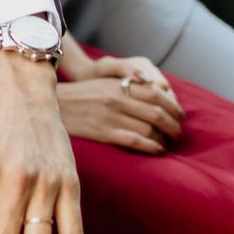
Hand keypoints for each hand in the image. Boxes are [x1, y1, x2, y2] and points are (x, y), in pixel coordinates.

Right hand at [56, 68, 183, 152]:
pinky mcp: (103, 132)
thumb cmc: (81, 96)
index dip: (174, 106)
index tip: (181, 116)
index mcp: (119, 84)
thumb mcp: (104, 84)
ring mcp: (111, 115)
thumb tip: (159, 94)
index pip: (157, 94)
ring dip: (164, 138)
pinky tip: (157, 150)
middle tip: (179, 133)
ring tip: (168, 144)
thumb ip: (128, 86)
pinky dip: (150, 146)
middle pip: (157, 112)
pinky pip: (135, 140)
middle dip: (174, 125)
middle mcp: (117, 98)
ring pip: (149, 128)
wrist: (52, 105)